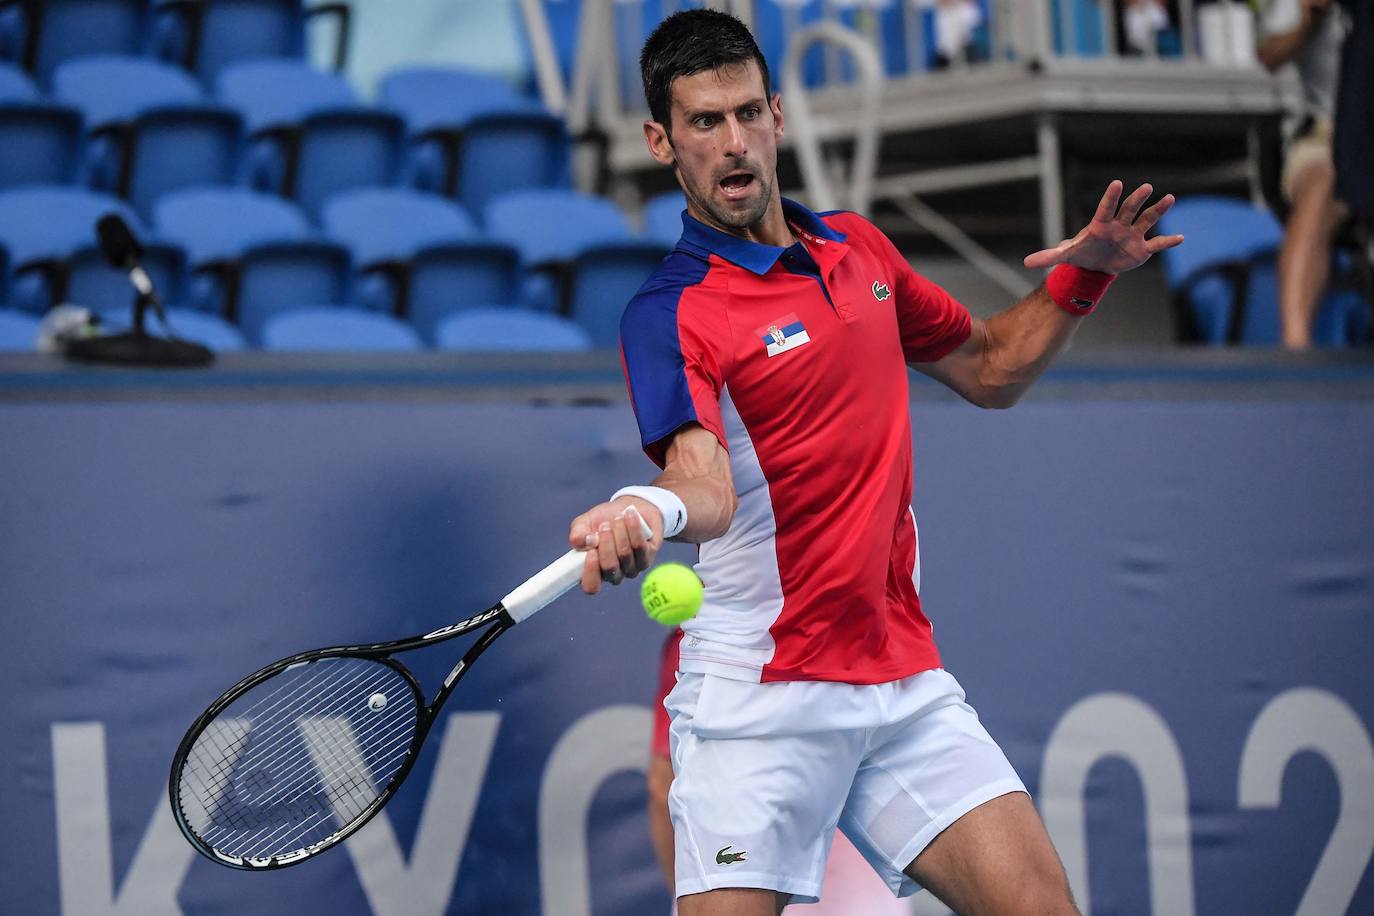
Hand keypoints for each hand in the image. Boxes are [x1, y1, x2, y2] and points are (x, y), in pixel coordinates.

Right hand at [568, 499, 661, 594]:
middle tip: (605, 525)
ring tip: (617, 516)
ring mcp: (631, 569)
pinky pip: (639, 546)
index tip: (591, 551)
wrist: (630, 509)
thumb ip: (577, 533)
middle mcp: (613, 574)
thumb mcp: (586, 523)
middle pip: (610, 568)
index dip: (590, 573)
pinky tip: (629, 515)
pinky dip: (633, 528)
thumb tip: (580, 542)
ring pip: (625, 555)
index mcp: (594, 570)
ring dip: (620, 532)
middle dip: (606, 543)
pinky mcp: (647, 559)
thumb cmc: (604, 519)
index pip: (591, 586)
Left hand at [1022, 180, 1182, 274]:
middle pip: (1129, 209)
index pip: (1106, 208)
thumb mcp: (1065, 255)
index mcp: (1101, 224)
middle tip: (1146, 187)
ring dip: (1158, 210)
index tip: (1116, 184)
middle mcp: (1119, 225)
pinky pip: (1157, 244)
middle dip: (1136, 199)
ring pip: (1147, 220)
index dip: (1111, 197)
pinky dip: (1168, 242)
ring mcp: (1132, 235)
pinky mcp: (1142, 249)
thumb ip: (1048, 256)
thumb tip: (1027, 262)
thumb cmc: (1081, 253)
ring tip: (1170, 198)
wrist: (1096, 264)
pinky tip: (1181, 237)